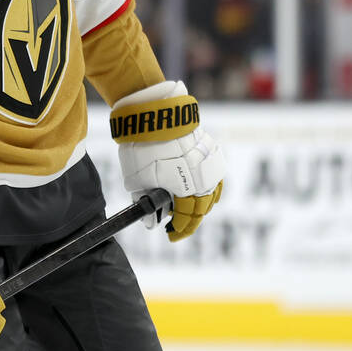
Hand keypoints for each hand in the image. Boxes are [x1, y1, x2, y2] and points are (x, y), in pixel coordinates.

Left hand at [111, 81, 225, 240]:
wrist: (155, 115)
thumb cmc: (143, 148)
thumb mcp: (136, 181)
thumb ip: (145, 203)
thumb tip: (152, 222)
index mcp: (186, 190)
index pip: (186, 218)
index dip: (179, 229)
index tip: (171, 234)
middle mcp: (202, 180)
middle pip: (201, 209)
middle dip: (190, 221)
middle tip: (179, 227)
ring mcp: (209, 165)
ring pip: (212, 194)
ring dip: (202, 206)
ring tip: (191, 212)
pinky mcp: (211, 152)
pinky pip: (215, 178)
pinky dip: (210, 189)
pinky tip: (204, 192)